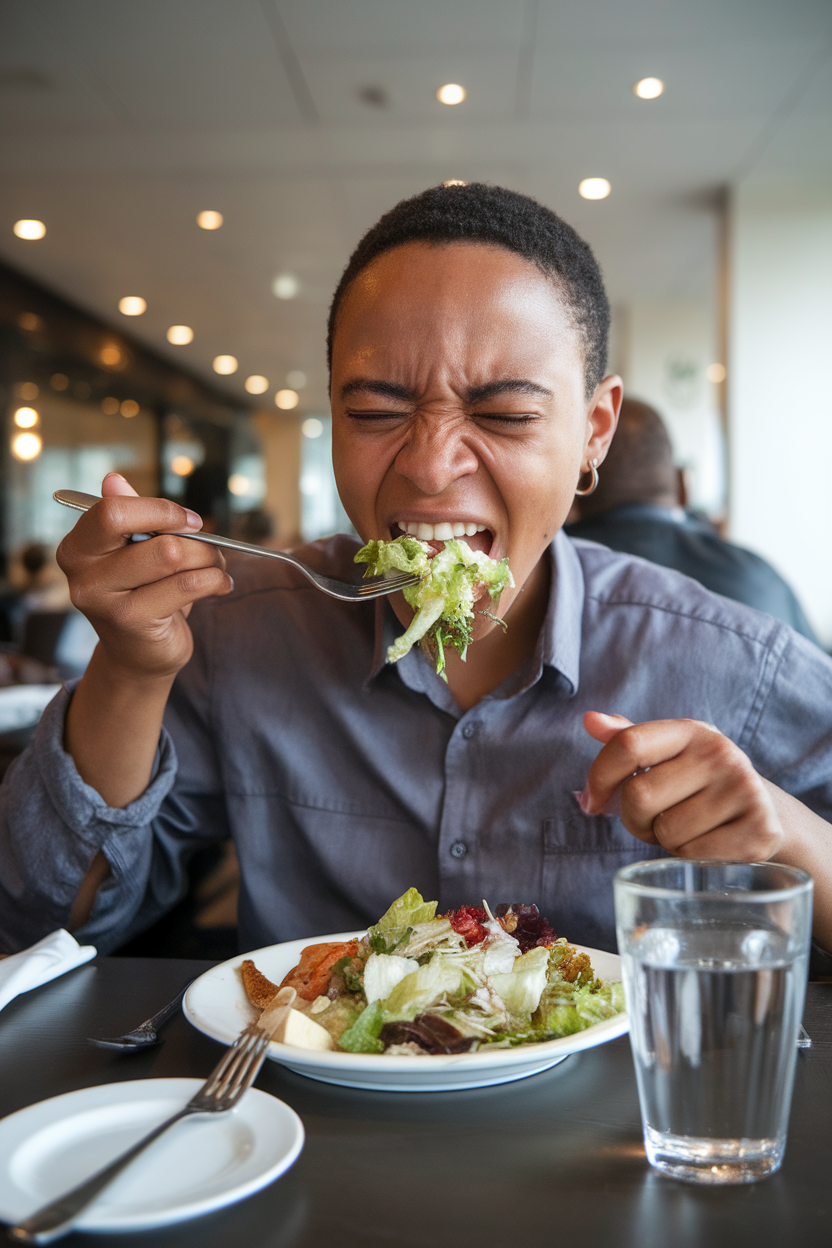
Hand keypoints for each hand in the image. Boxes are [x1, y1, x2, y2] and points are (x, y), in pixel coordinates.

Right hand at [57, 473, 232, 681]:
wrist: (137, 656)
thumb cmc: (141, 595)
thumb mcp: (135, 553)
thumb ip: (129, 516)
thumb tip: (114, 479)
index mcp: (78, 546)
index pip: (113, 511)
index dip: (161, 511)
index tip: (189, 521)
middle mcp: (82, 572)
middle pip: (153, 536)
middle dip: (196, 541)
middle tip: (212, 550)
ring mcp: (103, 600)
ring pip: (173, 557)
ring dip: (209, 560)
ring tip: (217, 569)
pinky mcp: (131, 620)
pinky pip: (188, 586)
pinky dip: (215, 580)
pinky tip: (220, 585)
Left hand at [581, 711, 784, 862]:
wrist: (765, 812)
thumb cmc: (699, 785)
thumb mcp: (666, 756)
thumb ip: (626, 740)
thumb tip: (589, 719)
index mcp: (691, 731)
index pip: (627, 744)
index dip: (598, 778)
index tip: (591, 802)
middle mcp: (720, 754)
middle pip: (639, 796)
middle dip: (634, 820)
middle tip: (654, 821)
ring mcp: (744, 790)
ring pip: (666, 832)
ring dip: (665, 841)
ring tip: (687, 829)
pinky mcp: (760, 830)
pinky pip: (693, 855)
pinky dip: (689, 858)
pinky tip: (707, 844)